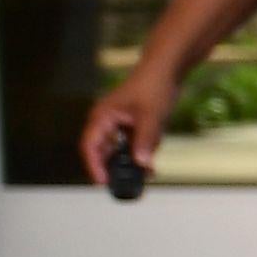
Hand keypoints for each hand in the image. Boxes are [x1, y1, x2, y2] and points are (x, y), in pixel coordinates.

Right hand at [81, 71, 174, 185]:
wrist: (166, 70)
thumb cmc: (153, 86)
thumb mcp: (151, 116)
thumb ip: (145, 140)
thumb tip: (142, 164)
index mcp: (102, 117)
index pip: (90, 146)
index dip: (94, 166)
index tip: (103, 182)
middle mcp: (106, 123)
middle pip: (103, 153)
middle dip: (114, 170)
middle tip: (127, 187)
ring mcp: (118, 125)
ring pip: (119, 152)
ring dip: (129, 165)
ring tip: (143, 178)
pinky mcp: (131, 126)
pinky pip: (131, 146)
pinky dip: (140, 155)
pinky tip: (150, 167)